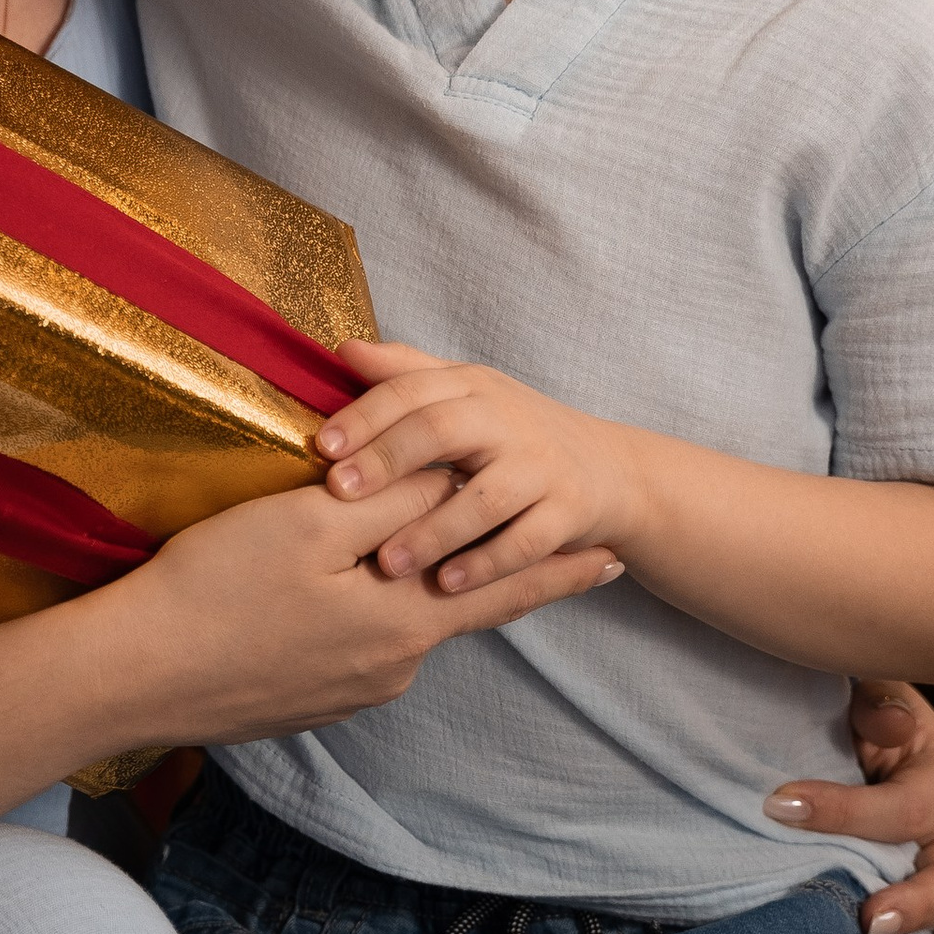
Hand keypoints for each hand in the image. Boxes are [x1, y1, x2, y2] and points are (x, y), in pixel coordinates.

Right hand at [103, 466, 624, 748]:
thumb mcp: (310, 520)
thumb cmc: (216, 587)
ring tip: (433, 561)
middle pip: (460, 606)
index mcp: (403, 624)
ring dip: (421, 587)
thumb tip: (454, 480)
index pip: (503, 587)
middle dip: (513, 579)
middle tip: (583, 568)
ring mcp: (348, 692)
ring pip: (403, 624)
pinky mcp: (308, 701)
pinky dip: (370, 612)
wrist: (136, 674)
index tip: (610, 554)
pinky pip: (359, 646)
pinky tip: (341, 596)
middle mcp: (390, 669)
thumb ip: (392, 498)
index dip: (557, 567)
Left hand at [315, 337, 638, 603]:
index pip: (412, 391)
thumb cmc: (517, 433)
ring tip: (388, 561)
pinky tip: (448, 585)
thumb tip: (344, 349)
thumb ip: (406, 374)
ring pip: (483, 498)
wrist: (611, 470)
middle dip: (387, 461)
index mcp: (473, 389)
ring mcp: (543, 467)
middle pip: (442, 431)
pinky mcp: (571, 512)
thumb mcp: (466, 394)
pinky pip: (526, 543)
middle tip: (339, 494)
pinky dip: (486, 564)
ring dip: (433, 531)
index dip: (365, 416)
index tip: (322, 446)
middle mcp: (507, 421)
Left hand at [764, 680, 933, 933]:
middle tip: (869, 923)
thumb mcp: (866, 685)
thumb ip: (877, 697)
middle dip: (916, 907)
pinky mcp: (931, 910)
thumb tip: (883, 718)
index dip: (841, 809)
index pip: (900, 808)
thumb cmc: (856, 706)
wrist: (856, 729)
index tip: (776, 806)